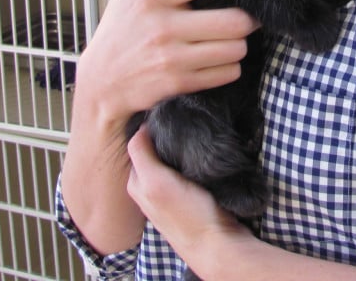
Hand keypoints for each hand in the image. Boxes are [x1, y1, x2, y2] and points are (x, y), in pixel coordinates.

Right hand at [76, 0, 260, 135]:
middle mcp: (163, 25)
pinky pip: (226, 73)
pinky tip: (217, 61)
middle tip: (247, 17)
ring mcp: (171, 56)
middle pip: (234, 21)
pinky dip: (229, 67)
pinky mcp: (178, 82)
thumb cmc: (119, 32)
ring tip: (228, 40)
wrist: (101, 82)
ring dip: (238, 45)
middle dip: (247, 20)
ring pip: (235, 48)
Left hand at [127, 126, 251, 277]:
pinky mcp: (189, 192)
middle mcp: (149, 185)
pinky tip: (198, 152)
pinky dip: (190, 157)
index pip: (138, 142)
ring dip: (178, 146)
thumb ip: (142, 155)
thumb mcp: (157, 182)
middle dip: (164, 135)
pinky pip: (185, 166)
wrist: (218, 242)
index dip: (150, 127)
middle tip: (180, 120)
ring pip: (170, 156)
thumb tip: (141, 126)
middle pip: (154, 148)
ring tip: (191, 133)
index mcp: (137, 182)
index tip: (166, 113)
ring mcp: (169, 189)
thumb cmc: (189, 215)